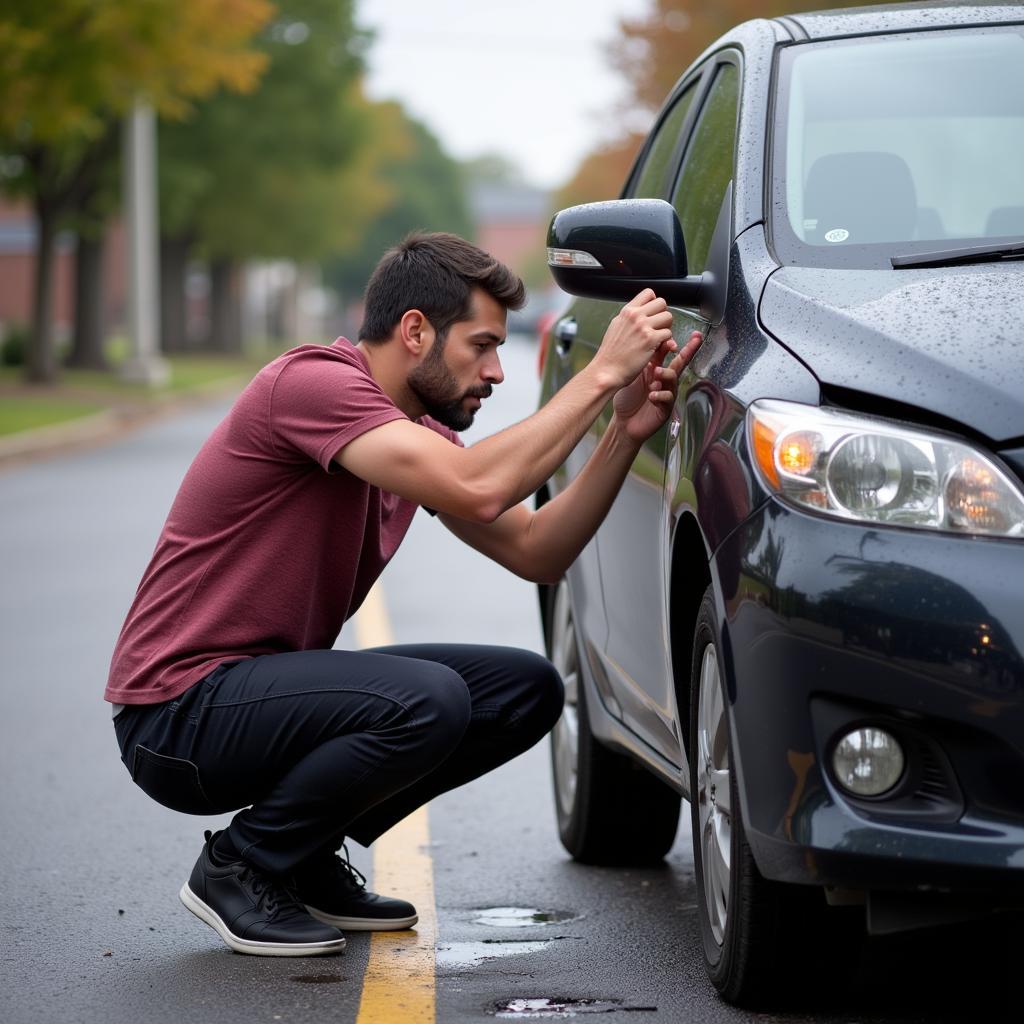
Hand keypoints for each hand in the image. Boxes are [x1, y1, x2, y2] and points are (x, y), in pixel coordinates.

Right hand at [591, 289, 674, 389]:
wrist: (607, 371)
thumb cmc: (611, 354)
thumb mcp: (616, 327)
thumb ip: (629, 318)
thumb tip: (641, 312)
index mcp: (627, 312)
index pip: (648, 293)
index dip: (654, 302)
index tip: (653, 313)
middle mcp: (635, 316)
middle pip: (662, 303)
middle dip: (663, 315)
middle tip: (658, 327)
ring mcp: (643, 327)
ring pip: (668, 317)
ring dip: (666, 328)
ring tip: (657, 338)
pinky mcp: (650, 340)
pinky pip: (669, 334)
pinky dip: (666, 342)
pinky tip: (656, 348)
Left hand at [612, 329, 702, 443]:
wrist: (623, 422)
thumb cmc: (627, 398)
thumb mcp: (633, 374)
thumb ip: (643, 360)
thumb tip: (648, 340)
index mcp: (656, 369)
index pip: (668, 352)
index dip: (673, 342)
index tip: (676, 333)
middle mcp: (664, 380)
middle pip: (680, 362)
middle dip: (688, 350)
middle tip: (696, 339)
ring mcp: (667, 394)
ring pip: (673, 379)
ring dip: (665, 374)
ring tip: (656, 374)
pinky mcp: (665, 409)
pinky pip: (667, 399)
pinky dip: (660, 395)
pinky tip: (651, 395)